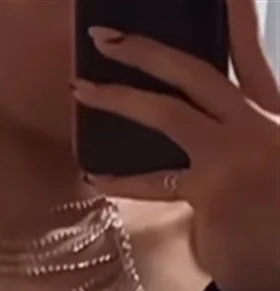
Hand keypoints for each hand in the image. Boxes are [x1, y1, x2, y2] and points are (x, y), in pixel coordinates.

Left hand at [73, 0, 279, 290]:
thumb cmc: (273, 217)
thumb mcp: (267, 159)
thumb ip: (240, 132)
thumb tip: (202, 123)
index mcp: (274, 111)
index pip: (248, 55)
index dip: (234, 21)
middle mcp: (262, 121)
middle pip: (198, 72)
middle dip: (148, 50)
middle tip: (106, 36)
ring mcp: (239, 152)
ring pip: (170, 112)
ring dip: (119, 98)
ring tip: (81, 89)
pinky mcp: (213, 189)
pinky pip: (154, 181)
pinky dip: (121, 179)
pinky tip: (92, 175)